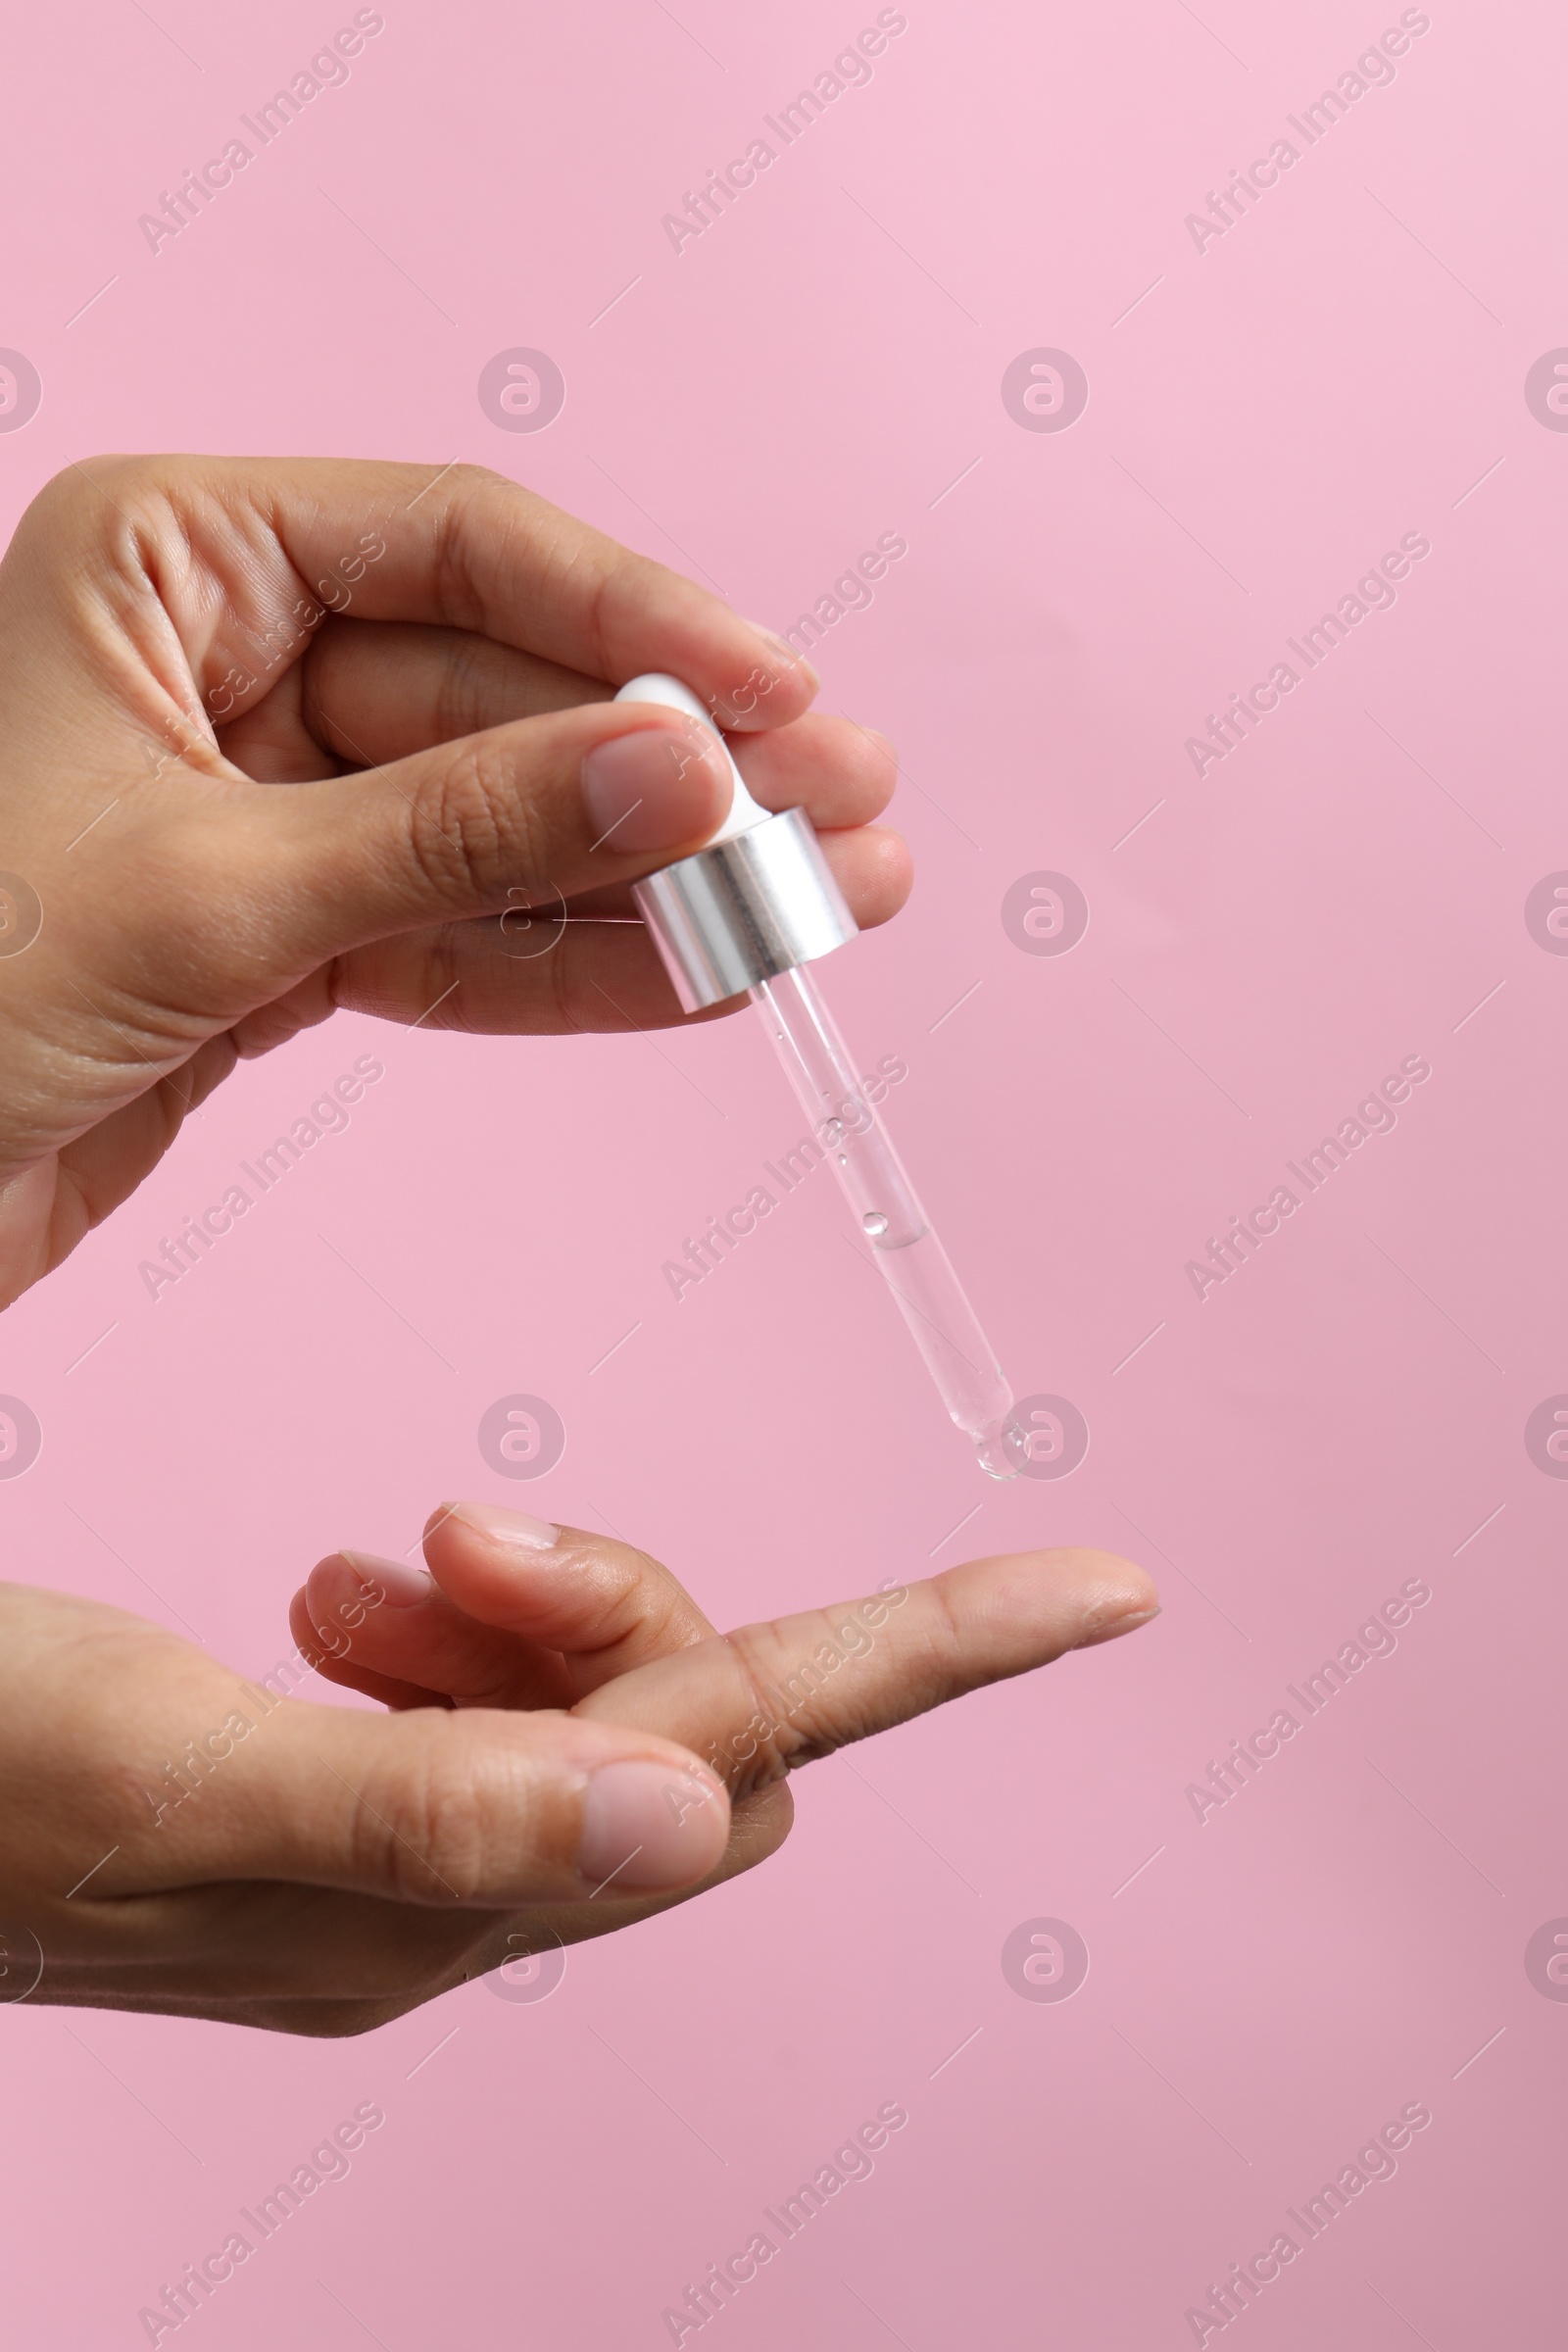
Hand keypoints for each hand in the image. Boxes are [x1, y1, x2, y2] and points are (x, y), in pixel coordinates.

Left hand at [0, 456, 909, 1306]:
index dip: (638, 626)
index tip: (781, 697)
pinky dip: (577, 967)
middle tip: (847, 813)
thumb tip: (683, 781)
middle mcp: (228, 663)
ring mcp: (268, 804)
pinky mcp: (287, 937)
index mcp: (172, 564)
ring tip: (827, 906)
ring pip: (505, 828)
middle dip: (677, 778)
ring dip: (660, 881)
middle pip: (509, 699)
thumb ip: (461, 832)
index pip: (460, 549)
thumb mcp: (217, 892)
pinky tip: (705, 978)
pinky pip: (462, 934)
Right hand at [1, 1515, 1154, 2035]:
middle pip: (690, 1722)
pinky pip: (487, 1705)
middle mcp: (454, 1907)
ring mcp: (405, 1869)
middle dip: (621, 1601)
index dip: (937, 1649)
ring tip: (374, 1579)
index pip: (755, 1750)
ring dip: (521, 1608)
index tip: (1108, 1586)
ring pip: (592, 1702)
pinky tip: (346, 1609)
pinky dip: (447, 1629)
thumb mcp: (166, 1765)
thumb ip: (423, 1803)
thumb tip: (693, 1805)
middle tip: (457, 1546)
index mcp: (440, 1904)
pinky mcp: (347, 1814)